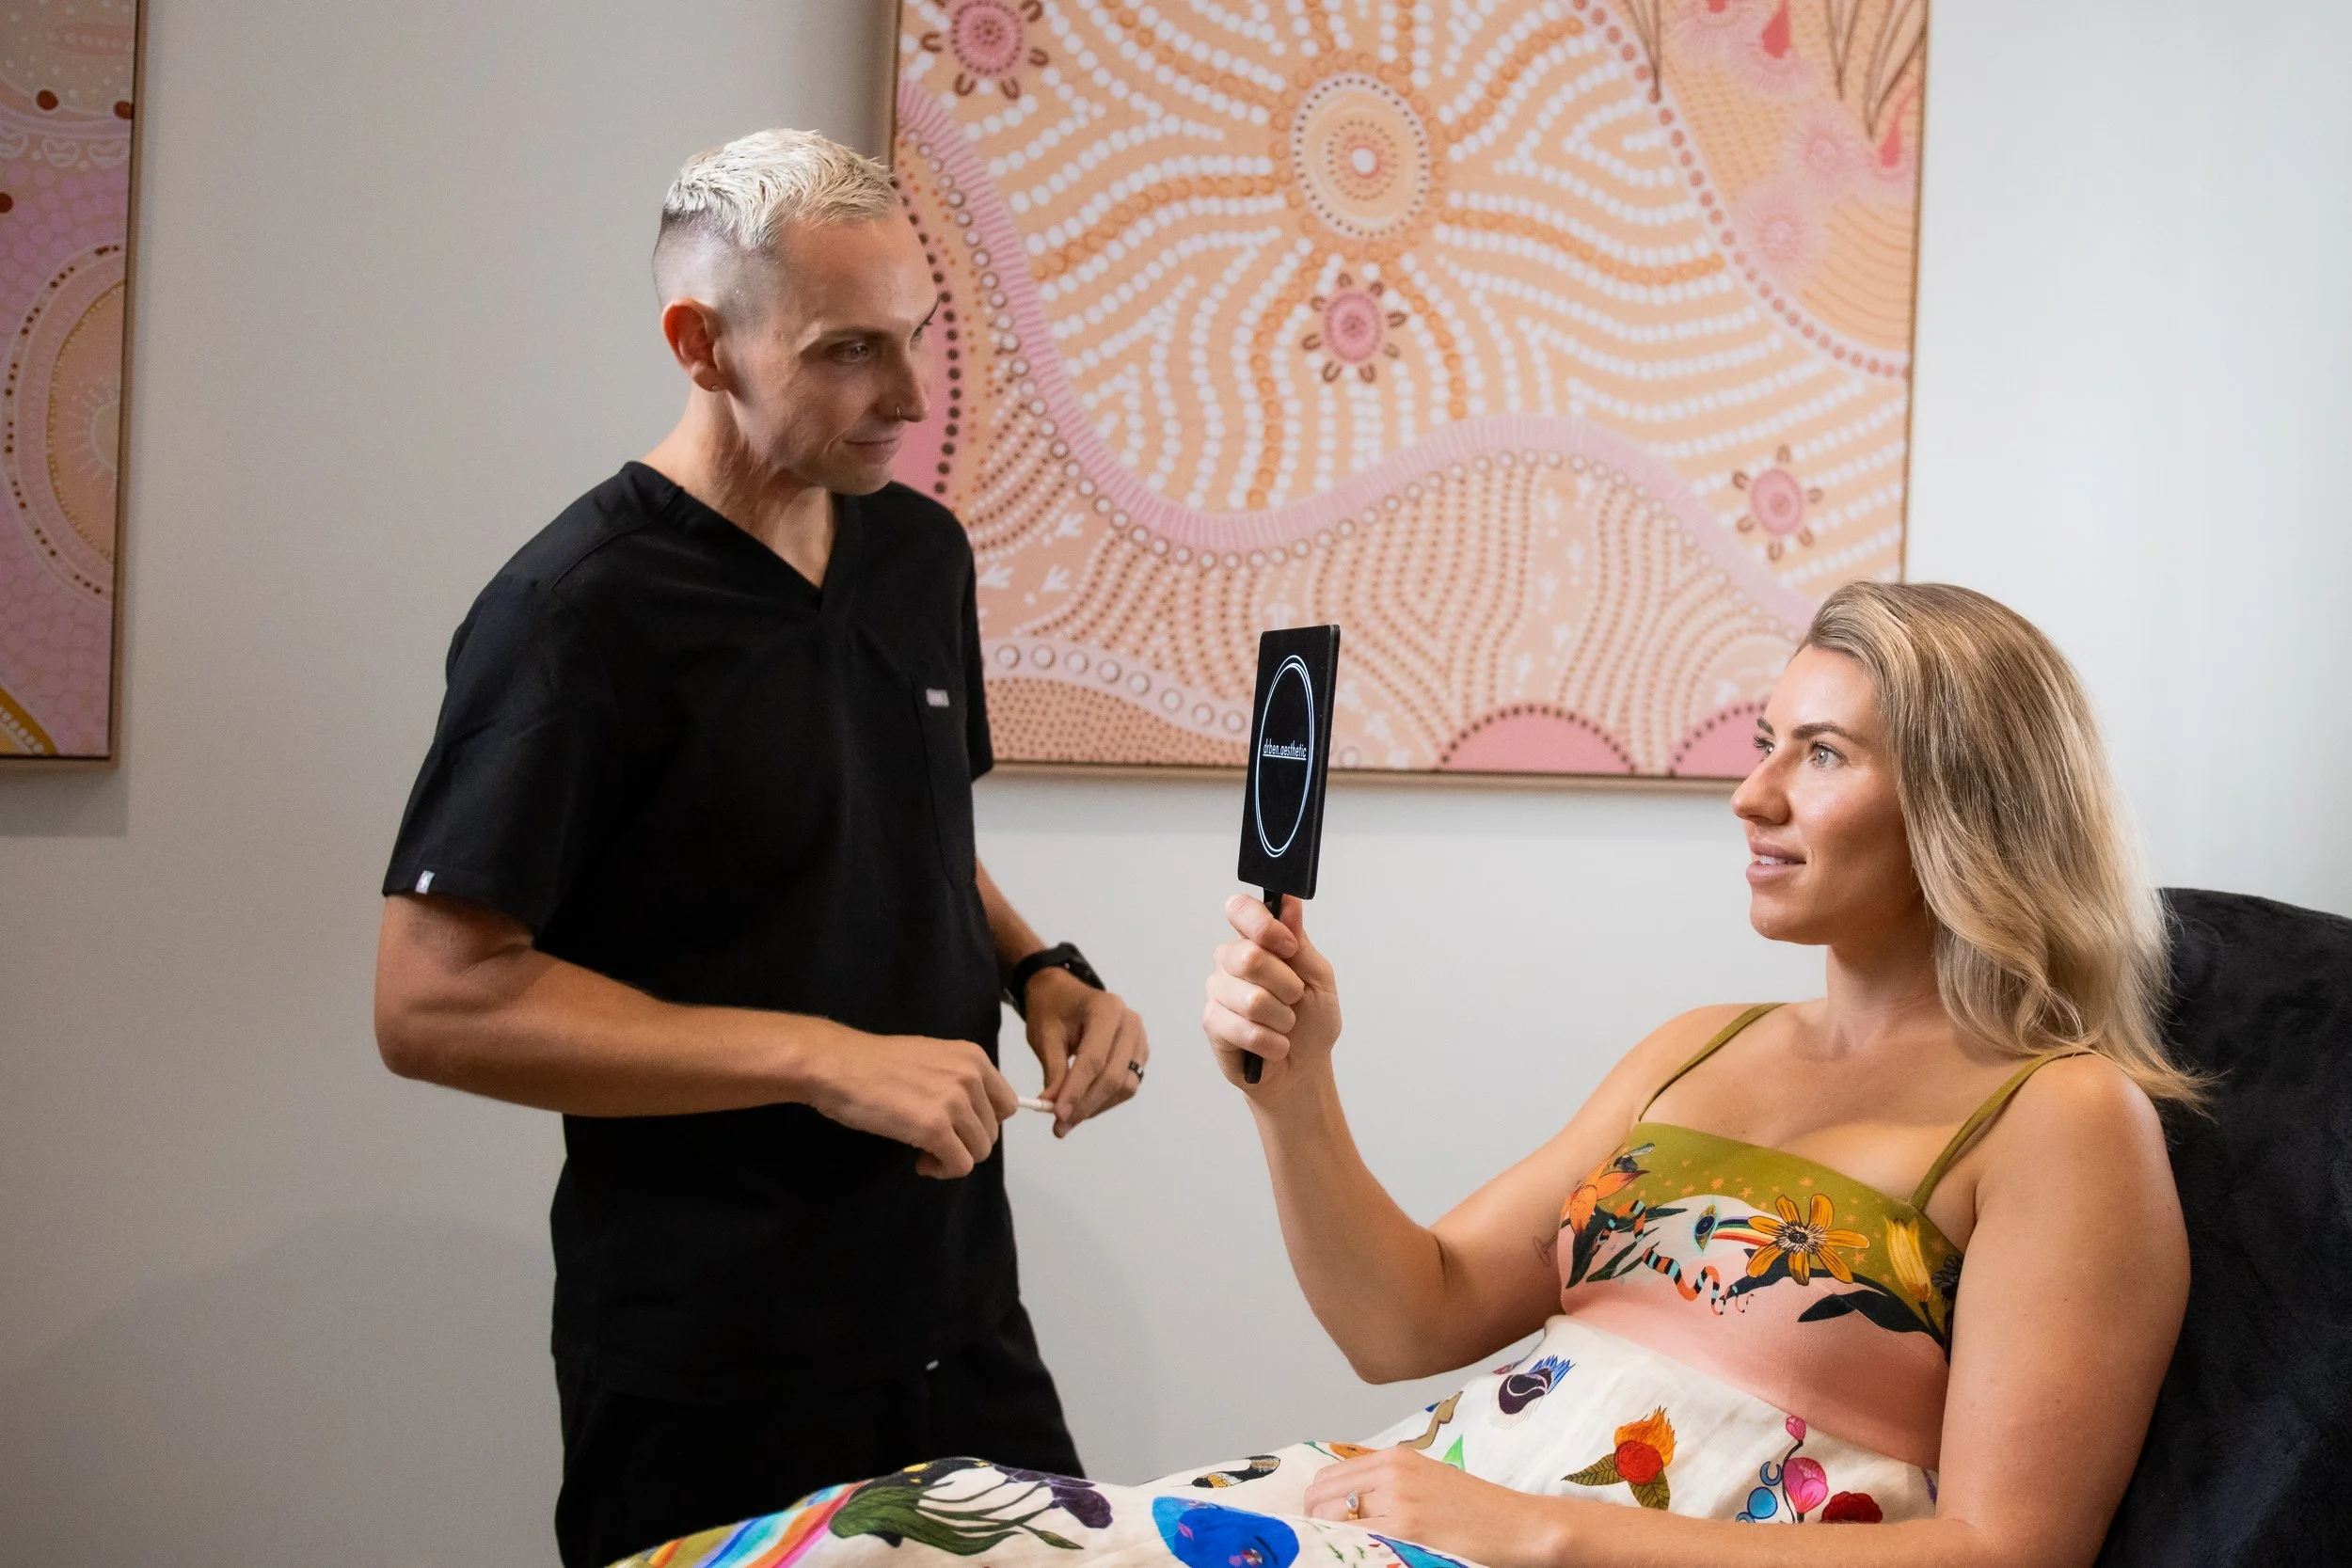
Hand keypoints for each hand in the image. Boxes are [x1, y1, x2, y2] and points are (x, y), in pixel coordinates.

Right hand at [801, 1029, 1019, 1177]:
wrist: (836, 1066)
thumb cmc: (874, 1064)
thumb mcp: (930, 1059)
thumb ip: (957, 1081)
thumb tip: (973, 1116)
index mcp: (973, 1057)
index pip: (1005, 1105)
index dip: (981, 1122)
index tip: (954, 1126)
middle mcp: (970, 1076)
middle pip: (992, 1132)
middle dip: (965, 1142)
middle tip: (932, 1141)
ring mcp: (954, 1102)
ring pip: (979, 1151)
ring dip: (952, 1158)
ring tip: (923, 1150)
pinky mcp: (935, 1128)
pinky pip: (959, 1165)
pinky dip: (942, 1170)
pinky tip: (919, 1160)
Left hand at [1025, 969, 1148, 1135]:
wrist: (1064, 993)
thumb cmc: (1052, 1009)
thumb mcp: (1045, 1035)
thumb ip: (1054, 1071)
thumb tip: (1053, 1106)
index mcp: (1106, 1009)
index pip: (1094, 1059)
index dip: (1076, 1090)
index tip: (1056, 1115)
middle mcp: (1130, 1023)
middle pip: (1113, 1076)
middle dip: (1086, 1105)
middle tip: (1060, 1126)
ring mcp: (1139, 1039)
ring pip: (1125, 1086)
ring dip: (1096, 1107)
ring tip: (1068, 1120)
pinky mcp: (1139, 1054)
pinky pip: (1128, 1085)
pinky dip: (1105, 1101)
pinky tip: (1083, 1106)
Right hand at [1201, 894, 1340, 1095]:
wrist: (1304, 1068)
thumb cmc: (1311, 1020)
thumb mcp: (1319, 978)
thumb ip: (1300, 942)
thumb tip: (1289, 902)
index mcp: (1255, 940)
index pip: (1240, 909)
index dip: (1264, 926)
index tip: (1289, 947)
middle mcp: (1230, 959)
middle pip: (1250, 958)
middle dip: (1286, 985)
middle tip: (1294, 998)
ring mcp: (1218, 990)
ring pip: (1252, 999)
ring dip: (1282, 1018)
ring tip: (1284, 1025)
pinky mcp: (1212, 1023)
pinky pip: (1245, 1029)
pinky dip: (1272, 1042)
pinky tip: (1274, 1044)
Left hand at [1303, 1447, 1560, 1567]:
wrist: (1516, 1524)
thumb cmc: (1475, 1509)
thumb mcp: (1426, 1480)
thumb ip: (1388, 1483)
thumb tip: (1346, 1500)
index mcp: (1394, 1457)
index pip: (1330, 1475)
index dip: (1317, 1502)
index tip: (1319, 1521)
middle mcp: (1391, 1472)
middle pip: (1322, 1496)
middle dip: (1316, 1520)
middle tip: (1325, 1540)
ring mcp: (1397, 1500)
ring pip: (1333, 1519)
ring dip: (1332, 1536)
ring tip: (1344, 1549)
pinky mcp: (1406, 1529)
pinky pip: (1356, 1539)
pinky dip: (1349, 1548)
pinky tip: (1359, 1555)